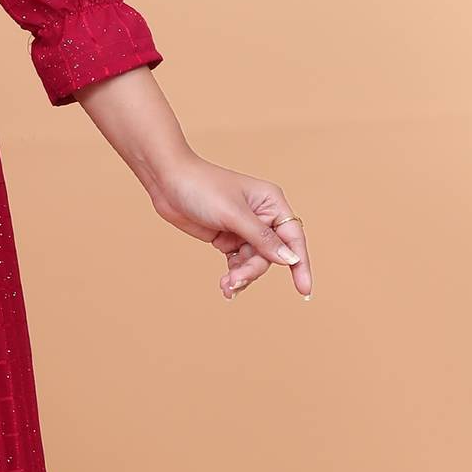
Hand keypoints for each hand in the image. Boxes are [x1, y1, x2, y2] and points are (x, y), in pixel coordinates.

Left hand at [148, 154, 312, 301]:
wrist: (167, 181)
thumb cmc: (202, 188)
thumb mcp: (234, 215)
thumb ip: (262, 239)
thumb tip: (289, 259)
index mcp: (272, 203)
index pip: (293, 237)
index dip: (300, 264)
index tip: (304, 290)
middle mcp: (262, 216)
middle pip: (270, 255)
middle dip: (254, 270)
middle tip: (235, 281)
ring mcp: (243, 228)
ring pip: (253, 261)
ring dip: (242, 275)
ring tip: (226, 287)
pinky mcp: (226, 238)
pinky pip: (238, 262)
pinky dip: (233, 274)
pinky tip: (225, 285)